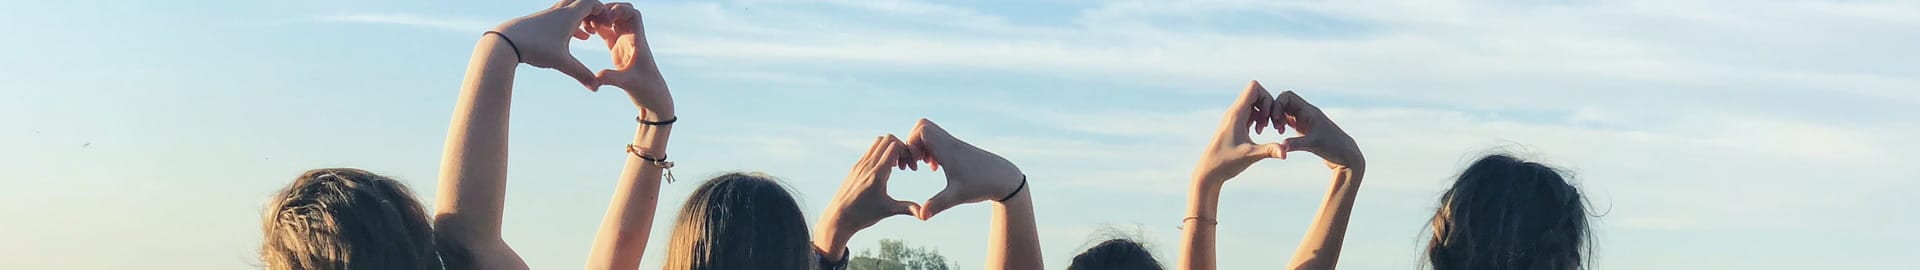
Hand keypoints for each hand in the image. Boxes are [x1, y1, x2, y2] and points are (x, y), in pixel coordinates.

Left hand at [492, 0, 602, 89]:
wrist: (505, 41)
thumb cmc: (535, 48)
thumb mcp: (561, 62)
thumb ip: (581, 74)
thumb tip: (596, 88)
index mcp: (568, 16)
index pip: (592, 2)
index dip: (603, 11)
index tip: (608, 26)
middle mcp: (559, 11)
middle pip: (582, 1)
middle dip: (594, 12)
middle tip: (600, 27)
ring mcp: (548, 15)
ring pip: (571, 9)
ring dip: (583, 18)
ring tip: (590, 34)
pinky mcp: (540, 21)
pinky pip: (561, 17)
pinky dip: (572, 24)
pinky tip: (575, 38)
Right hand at [584, 2, 673, 117]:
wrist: (653, 100)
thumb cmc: (646, 90)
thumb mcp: (628, 83)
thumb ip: (611, 78)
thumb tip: (596, 77)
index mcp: (638, 40)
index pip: (633, 14)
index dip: (620, 9)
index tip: (606, 16)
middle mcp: (632, 39)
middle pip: (622, 13)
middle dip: (608, 10)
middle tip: (592, 17)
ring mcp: (625, 44)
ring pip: (614, 21)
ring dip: (601, 18)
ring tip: (587, 23)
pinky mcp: (618, 51)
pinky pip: (608, 33)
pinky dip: (598, 28)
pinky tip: (587, 31)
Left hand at [816, 135, 921, 256]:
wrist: (838, 218)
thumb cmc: (863, 216)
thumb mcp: (888, 211)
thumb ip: (907, 208)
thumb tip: (924, 214)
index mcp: (877, 173)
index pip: (894, 146)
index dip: (907, 152)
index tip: (910, 167)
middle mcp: (867, 165)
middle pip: (887, 139)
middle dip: (900, 147)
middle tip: (904, 164)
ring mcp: (860, 164)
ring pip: (877, 142)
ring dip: (890, 149)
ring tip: (896, 166)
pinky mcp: (855, 168)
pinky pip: (870, 151)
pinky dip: (880, 154)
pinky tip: (884, 170)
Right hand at [903, 119, 1024, 219]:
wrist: (1005, 179)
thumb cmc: (982, 185)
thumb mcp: (957, 196)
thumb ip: (937, 204)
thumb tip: (921, 216)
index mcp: (947, 149)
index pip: (921, 130)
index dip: (911, 145)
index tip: (916, 165)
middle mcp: (950, 142)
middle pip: (922, 125)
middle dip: (912, 142)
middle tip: (916, 162)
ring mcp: (954, 144)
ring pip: (930, 132)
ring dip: (922, 147)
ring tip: (925, 165)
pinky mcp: (958, 149)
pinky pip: (938, 140)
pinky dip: (932, 150)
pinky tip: (936, 167)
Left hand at [1192, 81, 1286, 186]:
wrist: (1209, 171)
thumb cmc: (1226, 162)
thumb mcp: (1250, 155)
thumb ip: (1269, 150)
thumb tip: (1286, 153)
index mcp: (1236, 113)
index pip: (1254, 87)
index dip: (1266, 97)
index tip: (1268, 116)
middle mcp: (1234, 112)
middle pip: (1256, 93)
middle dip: (1267, 106)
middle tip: (1268, 125)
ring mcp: (1233, 118)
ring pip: (1253, 103)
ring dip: (1262, 113)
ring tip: (1261, 130)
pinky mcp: (1233, 125)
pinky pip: (1248, 113)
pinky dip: (1256, 119)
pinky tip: (1256, 133)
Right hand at [1274, 90, 1363, 169]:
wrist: (1346, 156)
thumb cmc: (1334, 148)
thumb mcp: (1314, 145)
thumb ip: (1296, 144)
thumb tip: (1280, 146)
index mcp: (1309, 111)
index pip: (1288, 96)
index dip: (1277, 105)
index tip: (1275, 120)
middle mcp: (1307, 113)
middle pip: (1284, 102)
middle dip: (1275, 111)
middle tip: (1273, 126)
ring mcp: (1305, 121)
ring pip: (1286, 111)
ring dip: (1277, 118)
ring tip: (1278, 131)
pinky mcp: (1305, 129)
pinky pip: (1289, 120)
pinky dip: (1282, 124)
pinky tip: (1282, 135)